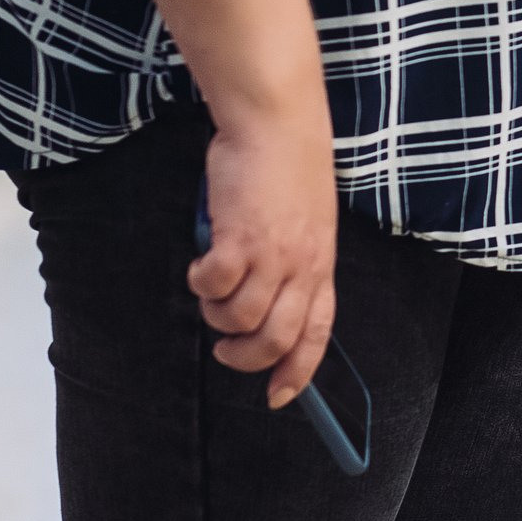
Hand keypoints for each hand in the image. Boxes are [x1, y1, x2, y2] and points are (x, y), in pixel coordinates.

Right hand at [188, 115, 338, 406]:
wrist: (280, 124)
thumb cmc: (288, 170)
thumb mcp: (307, 224)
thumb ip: (291, 263)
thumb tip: (260, 302)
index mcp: (322, 266)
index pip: (316, 333)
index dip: (298, 371)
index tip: (277, 396)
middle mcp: (302, 267)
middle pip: (276, 339)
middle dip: (245, 357)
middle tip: (224, 346)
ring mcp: (274, 254)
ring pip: (240, 318)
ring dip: (217, 314)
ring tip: (210, 290)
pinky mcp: (241, 238)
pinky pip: (214, 284)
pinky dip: (201, 283)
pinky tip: (200, 263)